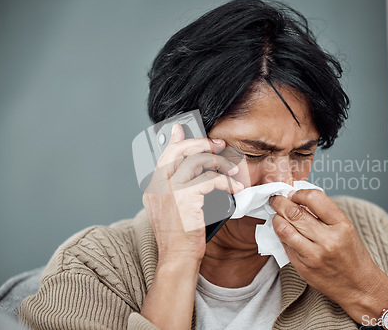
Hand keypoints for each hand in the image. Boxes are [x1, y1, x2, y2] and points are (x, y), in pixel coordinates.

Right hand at [142, 123, 243, 265]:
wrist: (177, 258)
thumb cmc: (180, 237)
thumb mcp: (175, 210)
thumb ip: (179, 189)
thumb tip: (196, 173)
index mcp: (154, 188)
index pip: (165, 155)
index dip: (177, 140)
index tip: (184, 130)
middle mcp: (157, 186)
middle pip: (179, 150)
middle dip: (201, 143)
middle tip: (219, 145)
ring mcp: (169, 190)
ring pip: (197, 161)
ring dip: (220, 164)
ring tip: (233, 171)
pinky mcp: (184, 197)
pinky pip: (209, 180)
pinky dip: (225, 182)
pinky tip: (234, 189)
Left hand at [269, 189, 387, 322]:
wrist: (358, 286)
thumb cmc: (351, 254)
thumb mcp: (345, 228)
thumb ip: (323, 213)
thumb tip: (298, 199)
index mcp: (342, 225)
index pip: (314, 198)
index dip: (299, 193)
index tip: (293, 193)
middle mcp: (328, 240)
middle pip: (294, 213)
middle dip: (280, 202)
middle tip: (276, 199)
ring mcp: (314, 255)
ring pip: (284, 229)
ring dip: (276, 218)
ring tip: (277, 214)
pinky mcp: (303, 267)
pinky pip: (284, 245)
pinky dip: (281, 235)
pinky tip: (283, 231)